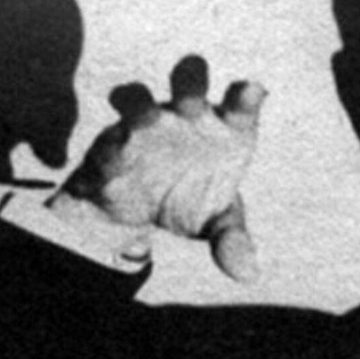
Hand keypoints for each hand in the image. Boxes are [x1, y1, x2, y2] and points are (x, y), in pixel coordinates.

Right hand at [46, 56, 265, 281]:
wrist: (136, 213)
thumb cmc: (191, 202)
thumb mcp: (216, 224)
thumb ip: (233, 242)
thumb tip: (248, 273)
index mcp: (224, 131)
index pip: (240, 106)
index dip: (245, 97)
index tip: (251, 90)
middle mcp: (185, 119)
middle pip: (189, 84)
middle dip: (191, 85)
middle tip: (194, 104)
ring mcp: (145, 126)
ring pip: (138, 100)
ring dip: (143, 108)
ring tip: (149, 122)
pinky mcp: (111, 145)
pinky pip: (108, 142)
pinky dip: (111, 152)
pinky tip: (116, 166)